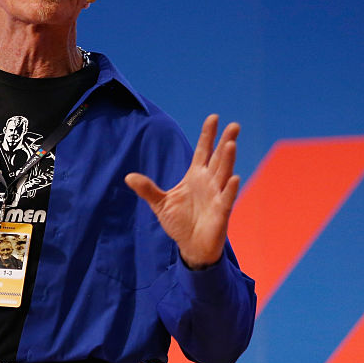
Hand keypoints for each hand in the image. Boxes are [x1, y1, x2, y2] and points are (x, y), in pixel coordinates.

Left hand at [124, 114, 240, 268]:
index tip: (213, 117)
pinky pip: (227, 198)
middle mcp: (209, 182)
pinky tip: (234, 178)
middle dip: (225, 142)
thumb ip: (148, 189)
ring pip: (224, 174)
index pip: (203, 151)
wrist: (190, 245)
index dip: (207, 135)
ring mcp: (217, 195)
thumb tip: (129, 177)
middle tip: (234, 125)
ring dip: (228, 160)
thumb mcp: (160, 203)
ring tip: (231, 144)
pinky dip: (231, 189)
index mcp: (195, 176)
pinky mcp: (221, 212)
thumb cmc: (179, 221)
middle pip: (218, 158)